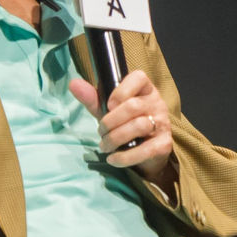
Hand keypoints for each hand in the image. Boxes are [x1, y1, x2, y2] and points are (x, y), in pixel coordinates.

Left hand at [69, 69, 176, 186]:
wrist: (146, 152)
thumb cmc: (126, 125)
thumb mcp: (109, 110)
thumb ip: (93, 98)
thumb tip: (73, 84)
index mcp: (145, 90)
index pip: (139, 78)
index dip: (121, 90)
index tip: (109, 105)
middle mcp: (157, 104)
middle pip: (133, 106)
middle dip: (110, 121)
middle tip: (101, 132)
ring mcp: (162, 124)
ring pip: (138, 126)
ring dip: (115, 139)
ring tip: (105, 146)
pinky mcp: (163, 145)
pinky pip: (145, 150)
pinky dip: (125, 157)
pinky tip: (113, 158)